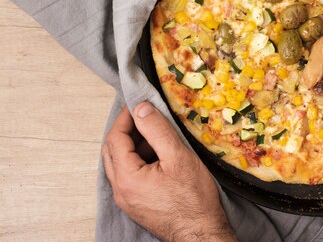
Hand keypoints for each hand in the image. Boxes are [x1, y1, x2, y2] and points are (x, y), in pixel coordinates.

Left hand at [102, 102, 236, 241]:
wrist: (201, 233)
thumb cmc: (193, 199)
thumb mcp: (178, 156)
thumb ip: (157, 130)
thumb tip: (141, 108)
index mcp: (126, 178)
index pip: (115, 138)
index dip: (126, 117)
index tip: (139, 104)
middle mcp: (120, 190)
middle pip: (112, 151)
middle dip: (126, 130)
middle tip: (145, 116)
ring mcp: (127, 200)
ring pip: (120, 164)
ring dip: (133, 145)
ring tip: (156, 134)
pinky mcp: (137, 205)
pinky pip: (129, 176)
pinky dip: (138, 160)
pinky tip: (159, 156)